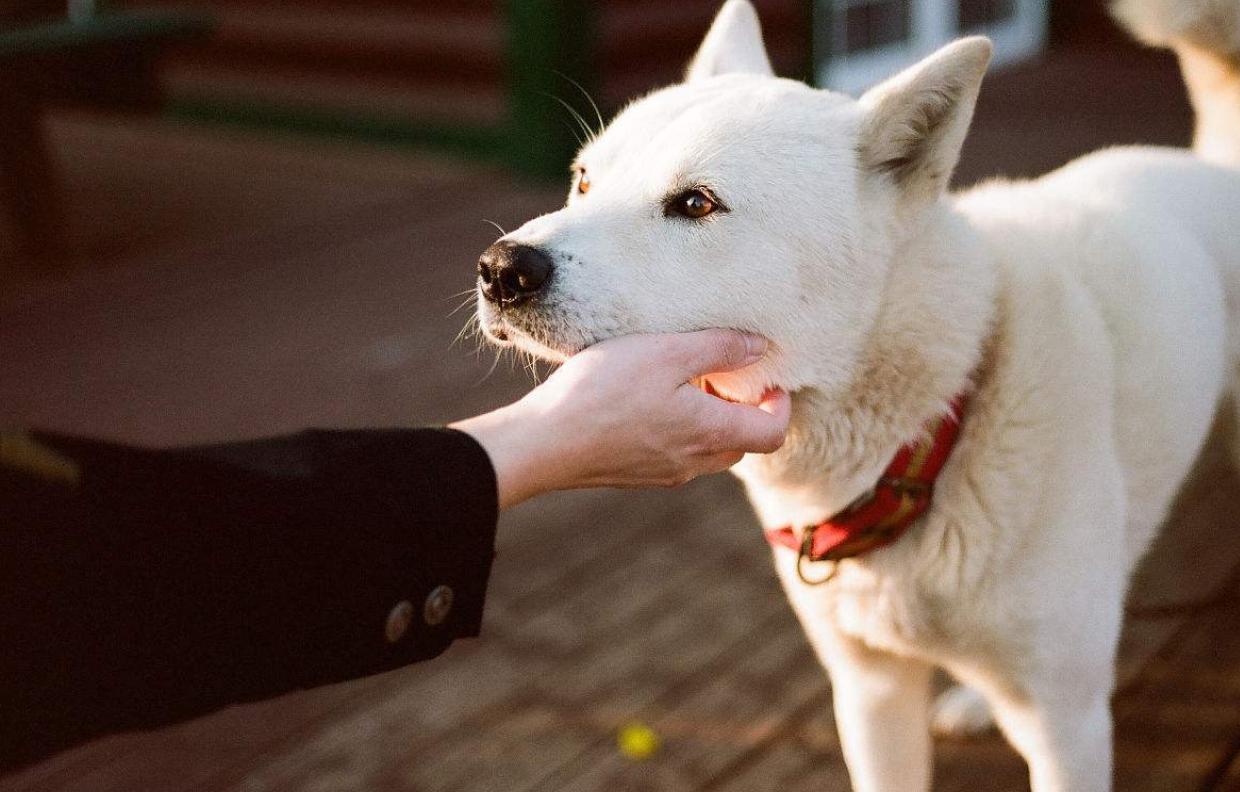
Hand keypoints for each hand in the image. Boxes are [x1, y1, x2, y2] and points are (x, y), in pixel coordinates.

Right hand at [452, 330, 790, 507]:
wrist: (543, 443)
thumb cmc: (603, 392)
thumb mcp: (665, 352)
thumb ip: (719, 348)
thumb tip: (761, 347)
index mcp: (710, 433)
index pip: (773, 433)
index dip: (780, 405)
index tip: (767, 378)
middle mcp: (693, 462)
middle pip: (741, 443)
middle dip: (743, 410)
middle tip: (722, 374)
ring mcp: (662, 473)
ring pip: (706, 450)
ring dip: (708, 419)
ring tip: (681, 380)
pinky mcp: (634, 474)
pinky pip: (674, 455)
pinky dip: (678, 430)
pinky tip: (645, 400)